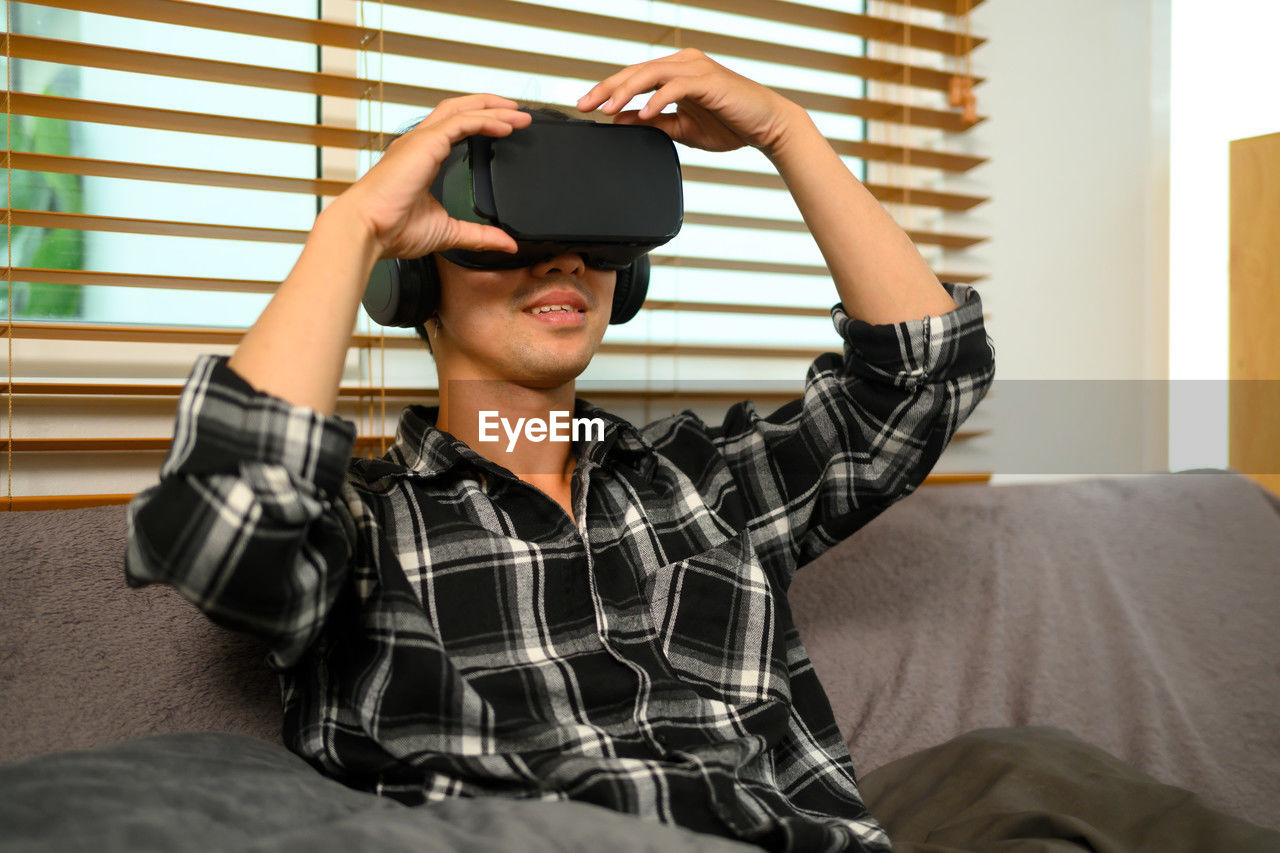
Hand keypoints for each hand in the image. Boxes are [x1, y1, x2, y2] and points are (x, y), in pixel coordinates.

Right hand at [336, 94, 532, 259]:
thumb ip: (478, 236)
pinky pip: (462, 122)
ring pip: (462, 111)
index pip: (454, 129)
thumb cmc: (392, 230)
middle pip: (458, 110)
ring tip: (519, 114)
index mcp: (420, 159)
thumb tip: (506, 244)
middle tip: (518, 112)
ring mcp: (420, 140)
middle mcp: (419, 144)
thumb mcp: (448, 232)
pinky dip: (486, 120)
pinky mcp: (425, 143)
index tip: (507, 127)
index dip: (480, 122)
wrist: (368, 229)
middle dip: (490, 106)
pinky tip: (506, 125)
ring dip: (493, 109)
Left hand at [576, 49, 801, 155]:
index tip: (585, 107)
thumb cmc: (728, 125)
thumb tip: (621, 121)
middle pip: (635, 71)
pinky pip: (676, 86)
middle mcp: (683, 64)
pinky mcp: (708, 79)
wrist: (766, 127)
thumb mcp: (681, 127)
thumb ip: (652, 122)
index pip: (633, 78)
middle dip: (607, 89)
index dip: (607, 91)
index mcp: (675, 72)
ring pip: (651, 73)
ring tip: (608, 109)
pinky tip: (644, 113)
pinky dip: (658, 99)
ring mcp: (696, 68)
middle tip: (585, 105)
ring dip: (626, 91)